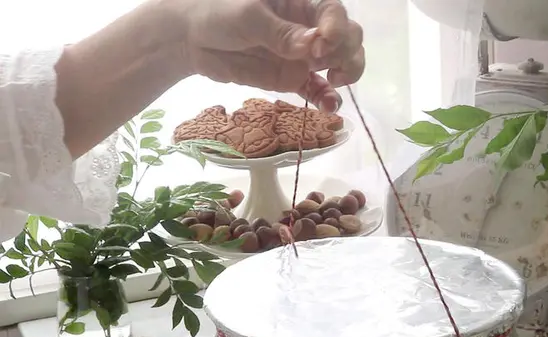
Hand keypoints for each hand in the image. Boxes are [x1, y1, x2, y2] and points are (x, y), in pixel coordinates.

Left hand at [173, 0, 364, 111]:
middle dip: (347, 51)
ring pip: (341, 63)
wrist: (192, 40)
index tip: (323, 44)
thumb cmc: (218, 13)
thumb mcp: (248, 17)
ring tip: (333, 84)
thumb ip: (280, 33)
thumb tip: (312, 46)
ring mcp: (305, 54)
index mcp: (301, 2)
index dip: (337, 28)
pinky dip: (327, 99)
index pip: (333, 11)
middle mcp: (311, 26)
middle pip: (348, 37)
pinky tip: (328, 107)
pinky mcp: (295, 78)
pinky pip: (319, 89)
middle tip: (326, 65)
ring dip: (347, 74)